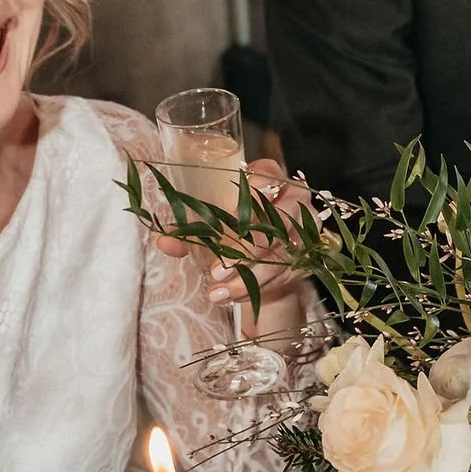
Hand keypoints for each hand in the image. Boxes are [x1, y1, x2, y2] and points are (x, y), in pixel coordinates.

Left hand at [203, 164, 312, 331]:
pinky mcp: (306, 258)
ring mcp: (303, 230)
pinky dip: (258, 287)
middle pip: (279, 220)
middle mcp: (293, 201)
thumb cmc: (236, 230)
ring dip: (249, 276)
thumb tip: (164, 241)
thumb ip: (190, 230)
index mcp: (269, 180)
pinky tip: (234, 296)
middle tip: (217, 270)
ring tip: (219, 292)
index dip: (252, 193)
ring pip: (282, 253)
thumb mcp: (212, 225)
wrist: (262, 259)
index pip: (267, 175)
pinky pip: (285, 273)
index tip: (231, 216)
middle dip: (247, 249)